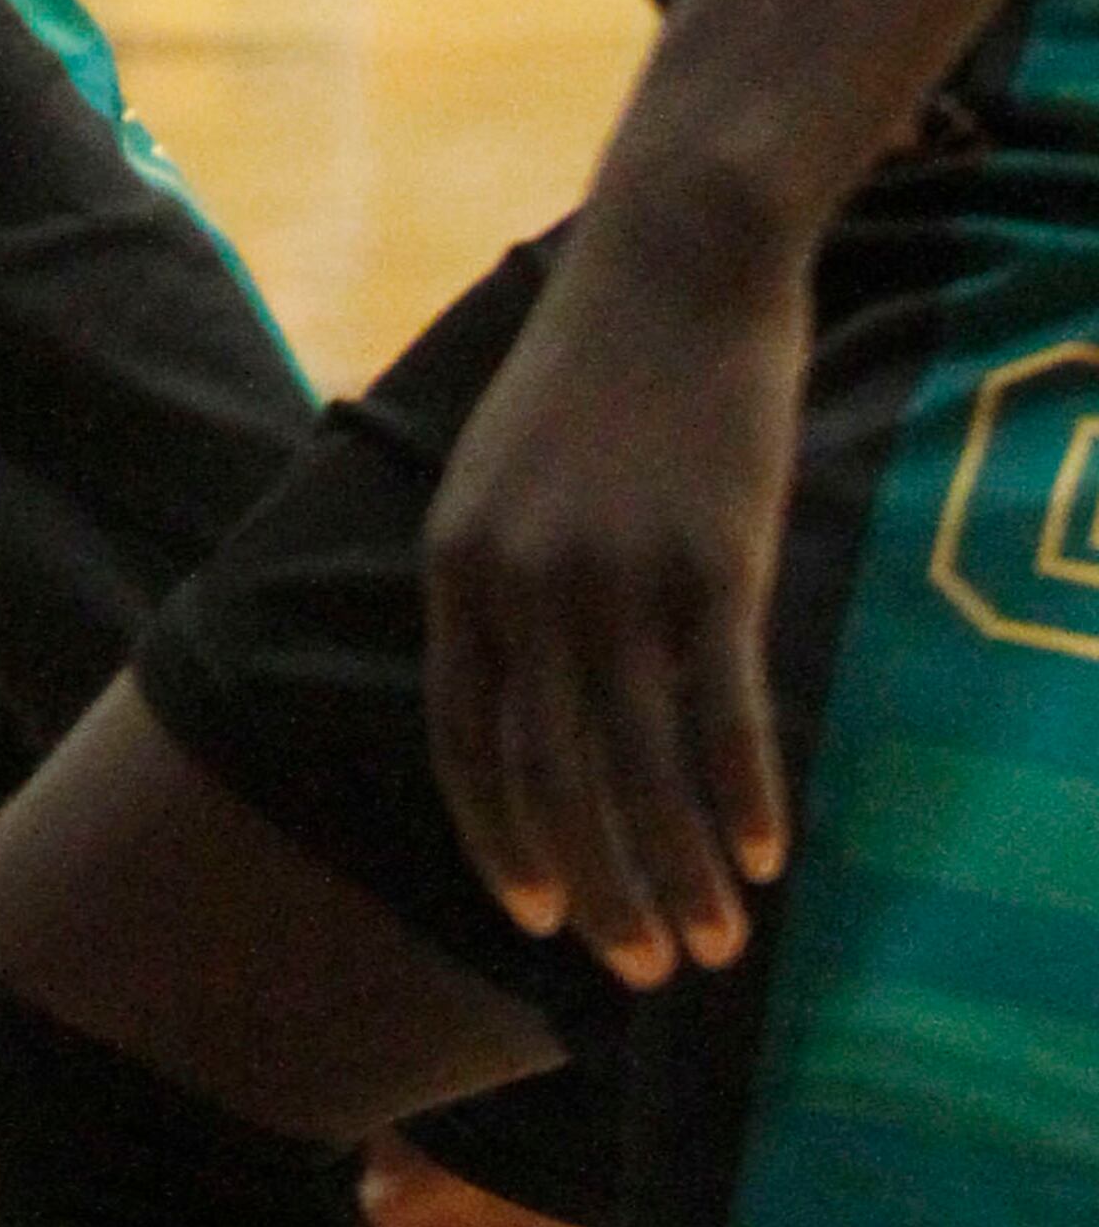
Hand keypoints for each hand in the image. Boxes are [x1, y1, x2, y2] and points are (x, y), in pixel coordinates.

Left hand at [425, 204, 799, 986]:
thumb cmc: (598, 369)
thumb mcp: (506, 470)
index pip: (462, 741)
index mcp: (458, 560)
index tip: (540, 912)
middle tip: (641, 968)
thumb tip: (520, 695)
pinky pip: (725, 716)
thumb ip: (501, 577)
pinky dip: (742, 800)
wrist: (673, 257)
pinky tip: (768, 856)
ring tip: (716, 941)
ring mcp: (617, 573)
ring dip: (678, 873)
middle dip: (596, 887)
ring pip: (640, 769)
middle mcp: (524, 580)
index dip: (501, 839)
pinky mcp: (713, 562)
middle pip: (550, 777)